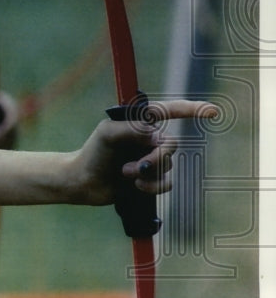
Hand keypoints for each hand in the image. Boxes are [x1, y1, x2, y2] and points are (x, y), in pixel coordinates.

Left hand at [68, 99, 217, 205]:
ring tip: (125, 173)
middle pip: (171, 145)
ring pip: (168, 165)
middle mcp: (147, 137)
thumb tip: (159, 137)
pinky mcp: (150, 177)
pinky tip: (136, 187)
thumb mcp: (108, 134)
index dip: (191, 110)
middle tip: (135, 166)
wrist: (84, 182)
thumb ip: (133, 131)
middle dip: (156, 158)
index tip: (212, 111)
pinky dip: (153, 186)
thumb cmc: (93, 153)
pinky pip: (166, 183)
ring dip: (147, 173)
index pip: (168, 111)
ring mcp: (150, 157)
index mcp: (138, 121)